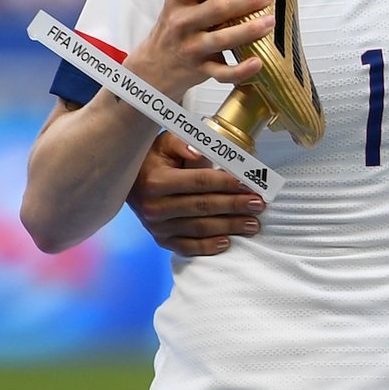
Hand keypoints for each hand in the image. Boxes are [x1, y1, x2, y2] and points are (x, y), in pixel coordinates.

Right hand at [122, 0, 273, 100]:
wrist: (154, 67)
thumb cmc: (176, 28)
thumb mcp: (179, 5)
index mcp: (178, 0)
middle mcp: (182, 22)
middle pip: (216, 8)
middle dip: (246, 0)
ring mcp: (191, 47)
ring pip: (222, 39)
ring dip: (250, 30)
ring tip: (270, 21)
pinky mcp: (200, 69)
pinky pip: (222, 73)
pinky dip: (241, 70)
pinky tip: (258, 62)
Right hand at [127, 133, 264, 256]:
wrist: (130, 181)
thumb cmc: (153, 158)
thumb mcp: (166, 142)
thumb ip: (184, 143)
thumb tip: (200, 153)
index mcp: (156, 181)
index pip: (199, 182)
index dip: (226, 183)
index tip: (248, 184)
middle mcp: (154, 207)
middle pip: (203, 207)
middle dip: (234, 206)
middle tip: (258, 205)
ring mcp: (156, 226)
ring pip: (199, 228)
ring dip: (229, 226)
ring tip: (252, 223)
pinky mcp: (160, 239)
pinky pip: (187, 247)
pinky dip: (208, 247)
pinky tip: (227, 242)